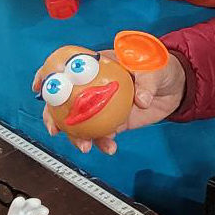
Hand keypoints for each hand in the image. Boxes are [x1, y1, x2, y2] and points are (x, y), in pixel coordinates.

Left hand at [0, 196, 48, 214]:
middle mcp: (21, 209)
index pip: (15, 206)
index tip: (21, 200)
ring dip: (37, 207)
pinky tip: (46, 212)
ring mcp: (27, 210)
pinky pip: (37, 211)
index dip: (18, 203)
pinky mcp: (32, 213)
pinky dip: (41, 210)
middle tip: (37, 202)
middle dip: (30, 203)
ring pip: (33, 206)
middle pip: (26, 204)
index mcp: (13, 212)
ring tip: (44, 210)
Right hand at [41, 52, 184, 154]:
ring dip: (76, 136)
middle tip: (56, 129)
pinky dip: (102, 143)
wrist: (174, 88)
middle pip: (65, 100)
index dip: (48, 75)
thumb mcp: (154, 67)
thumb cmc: (160, 67)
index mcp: (97, 66)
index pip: (66, 67)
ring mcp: (101, 106)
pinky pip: (101, 134)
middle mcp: (93, 86)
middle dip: (54, 116)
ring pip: (79, 122)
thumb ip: (146, 82)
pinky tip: (109, 147)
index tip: (40, 87)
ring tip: (85, 146)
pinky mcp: (112, 122)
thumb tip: (141, 100)